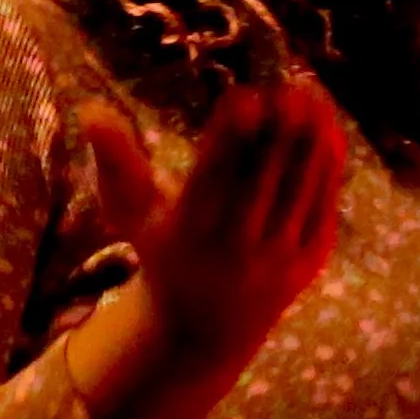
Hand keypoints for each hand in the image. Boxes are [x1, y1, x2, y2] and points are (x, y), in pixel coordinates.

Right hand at [62, 79, 344, 418]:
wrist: (204, 329)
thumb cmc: (165, 249)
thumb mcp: (133, 211)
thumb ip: (116, 159)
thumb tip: (90, 108)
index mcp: (187, 232)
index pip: (212, 178)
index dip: (231, 138)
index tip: (245, 96)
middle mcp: (232, 251)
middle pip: (261, 182)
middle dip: (277, 134)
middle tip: (288, 89)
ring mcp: (274, 261)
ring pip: (297, 193)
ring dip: (309, 143)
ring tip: (312, 97)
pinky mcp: (306, 267)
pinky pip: (321, 210)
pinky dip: (327, 170)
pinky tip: (329, 131)